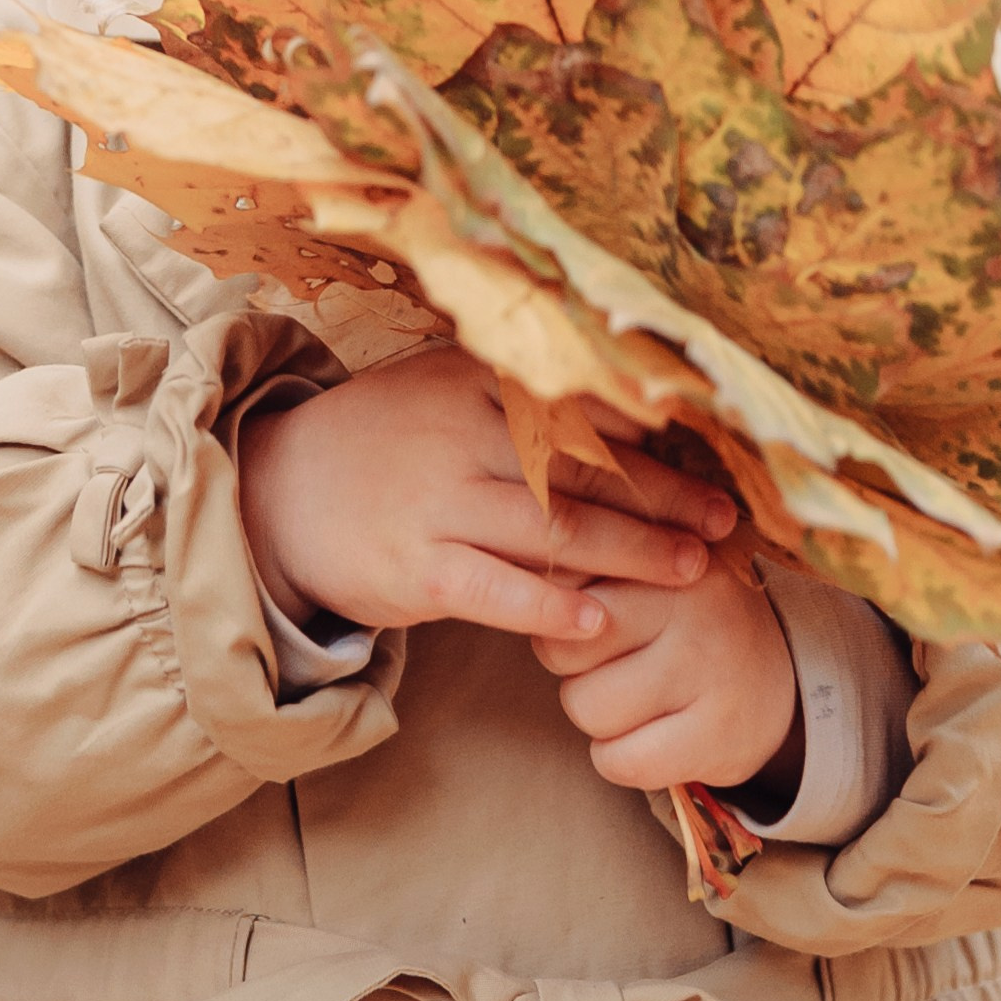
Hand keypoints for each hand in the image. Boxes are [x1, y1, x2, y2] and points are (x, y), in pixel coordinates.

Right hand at [235, 346, 737, 645]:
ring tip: (691, 570)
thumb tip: (625, 404)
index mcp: (472, 381)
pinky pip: (499, 591)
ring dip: (634, 552)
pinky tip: (599, 619)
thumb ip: (518, 394)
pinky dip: (553, 605)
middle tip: (723, 519)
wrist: (276, 496)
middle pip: (584, 469)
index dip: (652, 438)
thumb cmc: (382, 445)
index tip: (712, 458)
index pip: (579, 410)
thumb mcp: (441, 389)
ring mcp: (439, 503)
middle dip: (665, 496)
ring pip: (557, 529)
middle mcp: (460, 434)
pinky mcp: (419, 569)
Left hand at [535, 562, 798, 795]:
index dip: (560, 611)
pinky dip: (619, 758)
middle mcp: (693, 605)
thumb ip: (590, 558)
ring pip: (586, 707)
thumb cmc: (687, 621)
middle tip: (617, 660)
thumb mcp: (650, 570)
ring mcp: (709, 671)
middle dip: (572, 664)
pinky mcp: (717, 736)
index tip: (588, 615)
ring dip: (597, 713)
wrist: (783, 681)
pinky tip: (647, 738)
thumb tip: (507, 561)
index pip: (562, 582)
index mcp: (667, 553)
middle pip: (562, 647)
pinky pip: (620, 760)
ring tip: (637, 697)